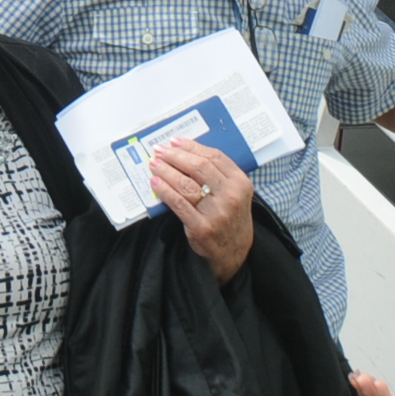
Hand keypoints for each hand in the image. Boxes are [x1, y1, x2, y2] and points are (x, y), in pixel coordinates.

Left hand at [151, 138, 253, 282]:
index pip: (214, 157)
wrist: (234, 253)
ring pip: (186, 183)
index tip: (174, 142)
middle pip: (199, 167)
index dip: (191, 147)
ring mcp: (216, 212)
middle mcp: (230, 196)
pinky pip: (179, 203)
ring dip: (166, 170)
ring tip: (154, 164)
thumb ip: (218, 174)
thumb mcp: (235, 193)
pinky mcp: (201, 228)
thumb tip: (185, 152)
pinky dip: (164, 190)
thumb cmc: (230, 217)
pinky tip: (155, 182)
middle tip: (159, 151)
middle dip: (176, 156)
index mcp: (240, 182)